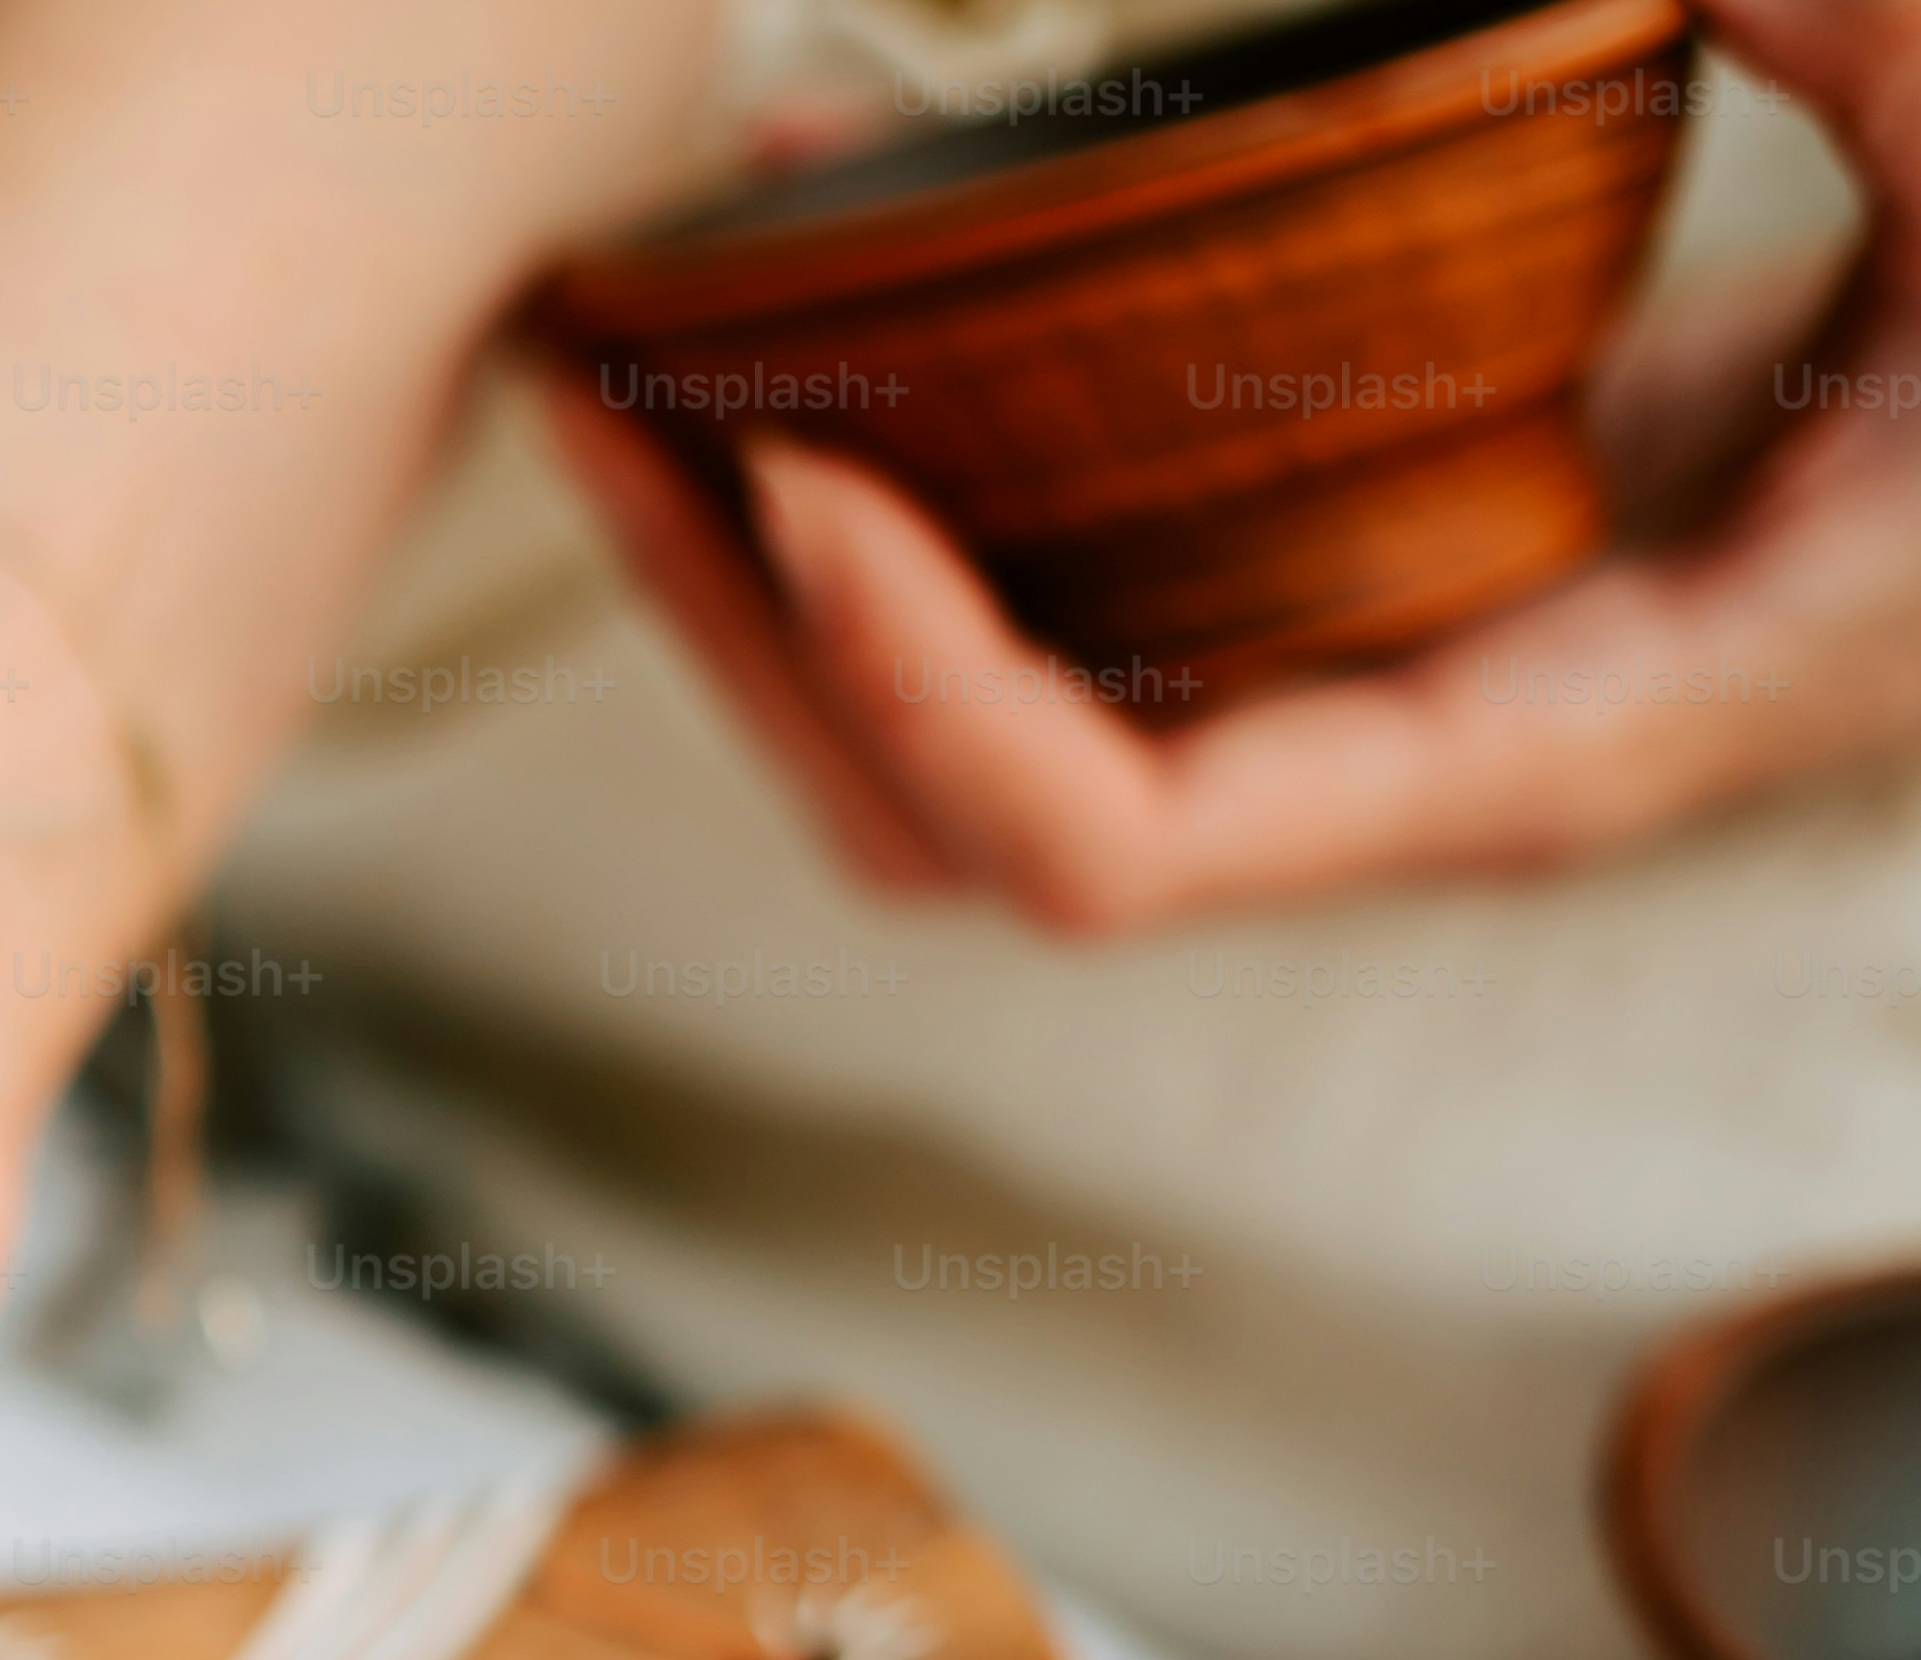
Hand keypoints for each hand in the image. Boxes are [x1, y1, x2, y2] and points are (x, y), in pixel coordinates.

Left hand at [543, 0, 1920, 930]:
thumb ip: (1816, 18)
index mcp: (1556, 734)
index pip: (1118, 845)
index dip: (918, 695)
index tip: (805, 469)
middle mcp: (1418, 759)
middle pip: (956, 815)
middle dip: (742, 630)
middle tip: (593, 368)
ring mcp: (1374, 677)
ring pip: (958, 720)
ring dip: (756, 547)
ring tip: (627, 308)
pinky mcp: (1352, 574)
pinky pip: (1052, 572)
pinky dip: (901, 436)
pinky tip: (829, 210)